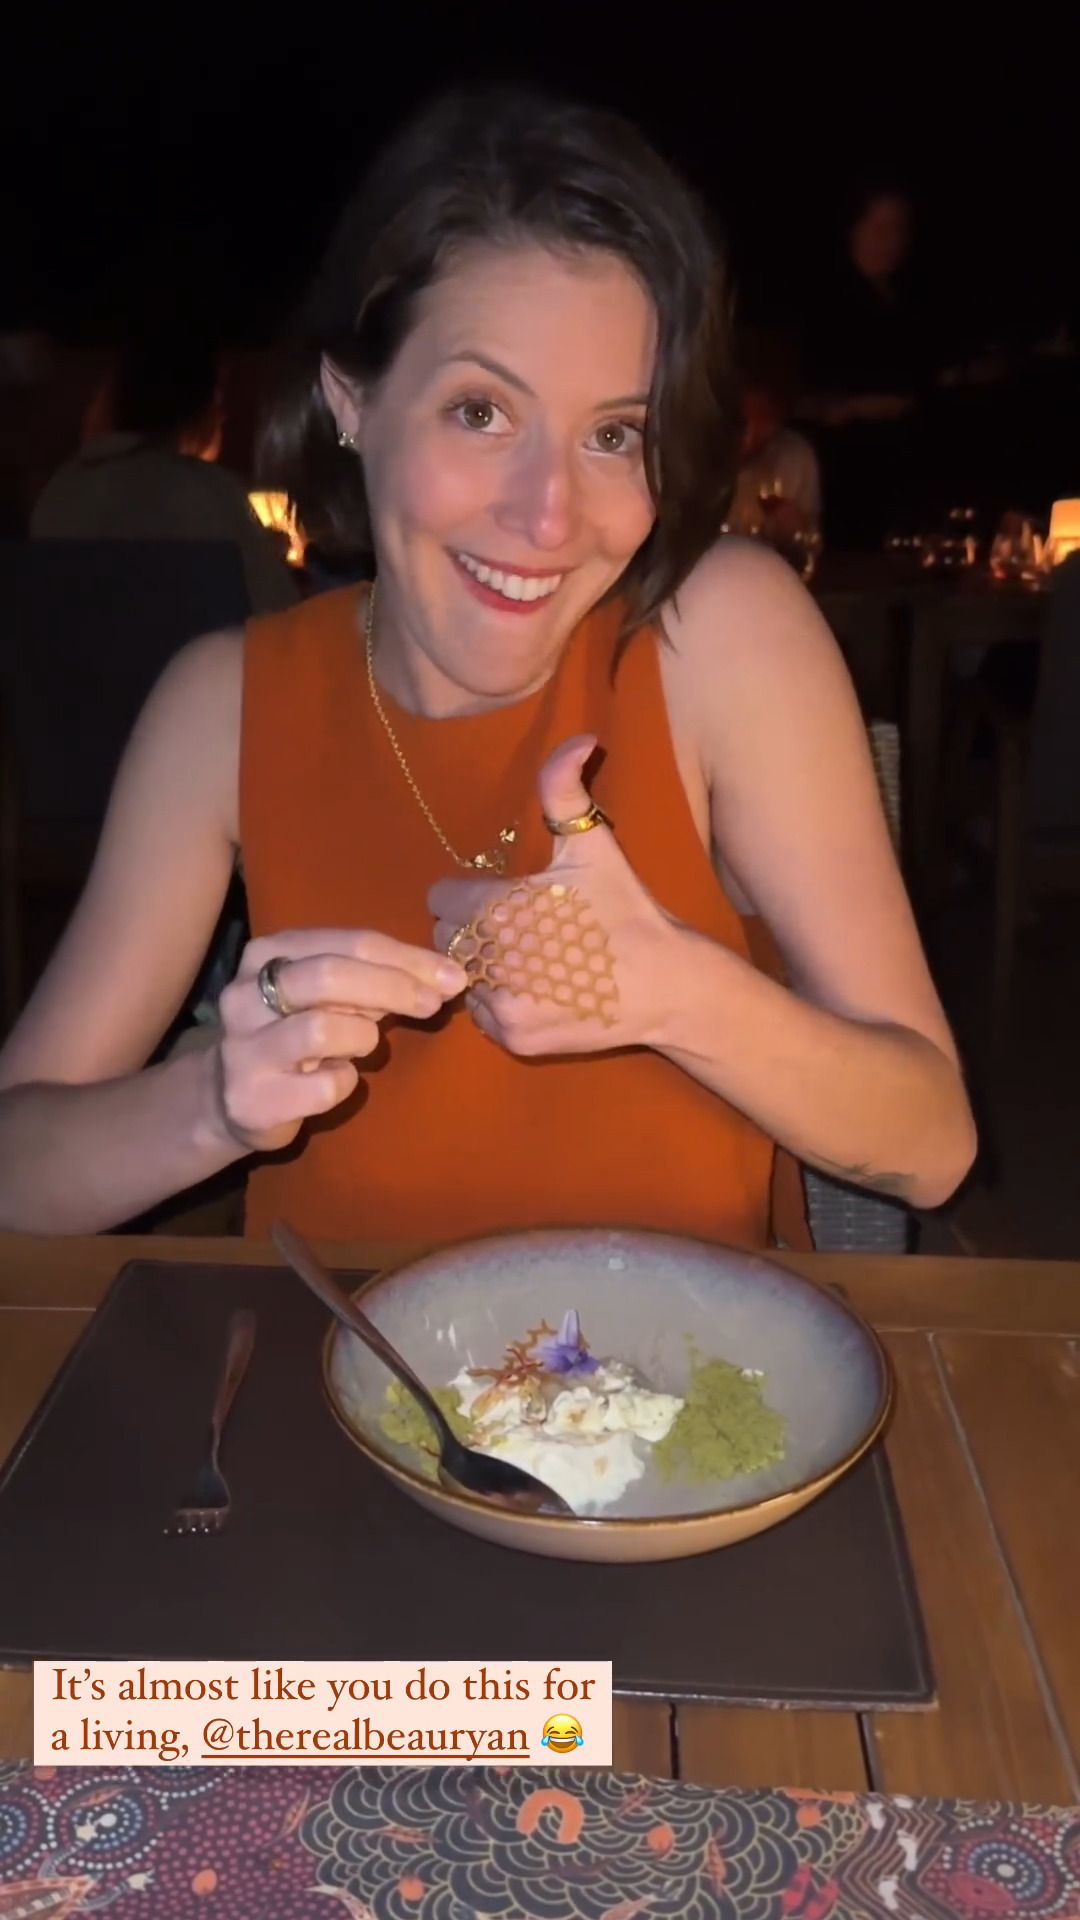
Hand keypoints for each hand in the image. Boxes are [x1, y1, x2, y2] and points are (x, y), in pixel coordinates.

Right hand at [212, 929, 466, 1151]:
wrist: (234, 1098)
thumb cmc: (295, 1034)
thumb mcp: (326, 995)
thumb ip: (372, 978)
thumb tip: (443, 976)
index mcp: (268, 953)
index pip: (349, 942)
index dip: (407, 958)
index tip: (451, 976)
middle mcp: (245, 993)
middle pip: (331, 975)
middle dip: (394, 987)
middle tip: (432, 1005)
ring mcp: (243, 1047)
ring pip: (323, 1029)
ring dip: (361, 1037)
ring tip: (360, 1046)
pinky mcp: (252, 1098)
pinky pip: (325, 1085)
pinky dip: (344, 1082)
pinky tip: (333, 1079)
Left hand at [428, 735, 677, 1059]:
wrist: (667, 984)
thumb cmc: (627, 910)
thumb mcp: (594, 845)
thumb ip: (564, 789)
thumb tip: (579, 738)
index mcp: (494, 908)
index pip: (439, 899)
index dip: (468, 897)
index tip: (503, 900)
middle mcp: (487, 959)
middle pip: (446, 941)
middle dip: (473, 932)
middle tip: (519, 931)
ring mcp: (498, 1004)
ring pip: (463, 979)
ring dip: (486, 970)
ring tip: (531, 962)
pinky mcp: (512, 1037)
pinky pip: (482, 1016)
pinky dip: (502, 1005)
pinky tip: (540, 992)